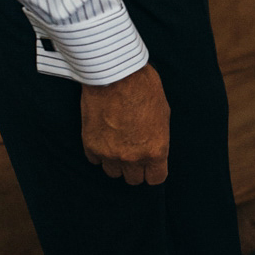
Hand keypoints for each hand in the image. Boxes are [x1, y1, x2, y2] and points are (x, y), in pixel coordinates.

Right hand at [81, 63, 169, 184]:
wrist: (115, 74)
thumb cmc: (144, 88)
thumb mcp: (163, 113)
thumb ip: (158, 137)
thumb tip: (154, 146)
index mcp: (156, 150)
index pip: (155, 179)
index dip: (153, 171)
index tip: (150, 165)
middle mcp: (133, 157)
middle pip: (133, 179)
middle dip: (135, 168)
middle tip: (134, 151)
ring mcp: (110, 153)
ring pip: (113, 173)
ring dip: (116, 162)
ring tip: (117, 143)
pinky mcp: (91, 145)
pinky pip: (95, 160)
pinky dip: (99, 152)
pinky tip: (104, 137)